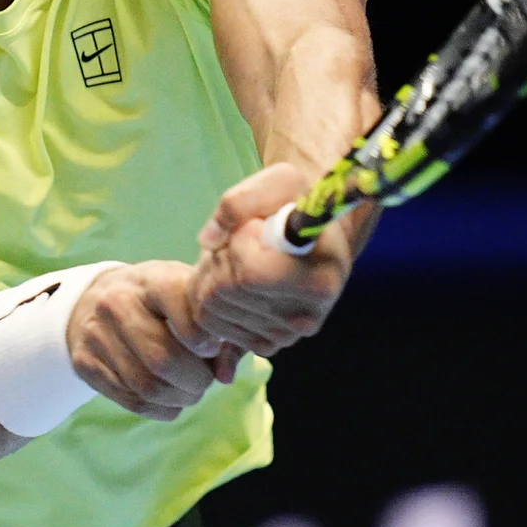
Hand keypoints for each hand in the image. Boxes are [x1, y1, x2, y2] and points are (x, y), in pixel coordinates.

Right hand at [65, 261, 238, 420]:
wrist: (95, 300)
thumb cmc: (158, 301)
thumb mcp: (187, 298)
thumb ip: (218, 331)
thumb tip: (225, 376)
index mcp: (151, 279)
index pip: (183, 312)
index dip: (206, 341)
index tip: (212, 348)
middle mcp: (116, 302)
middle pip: (163, 359)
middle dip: (196, 380)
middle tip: (205, 380)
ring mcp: (95, 334)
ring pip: (147, 387)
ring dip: (179, 399)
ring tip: (189, 391)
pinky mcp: (84, 362)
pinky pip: (131, 400)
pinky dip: (160, 408)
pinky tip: (169, 398)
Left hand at [189, 163, 378, 356]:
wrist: (313, 235)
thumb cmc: (297, 204)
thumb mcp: (279, 181)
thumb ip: (239, 201)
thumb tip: (208, 241)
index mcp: (319, 280)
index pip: (250, 274)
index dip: (239, 243)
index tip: (255, 225)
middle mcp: (305, 318)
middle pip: (225, 292)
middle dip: (219, 258)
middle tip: (240, 239)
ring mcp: (285, 337)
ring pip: (211, 310)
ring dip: (211, 276)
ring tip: (239, 256)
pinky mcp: (265, 345)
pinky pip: (211, 325)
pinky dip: (211, 298)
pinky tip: (235, 279)